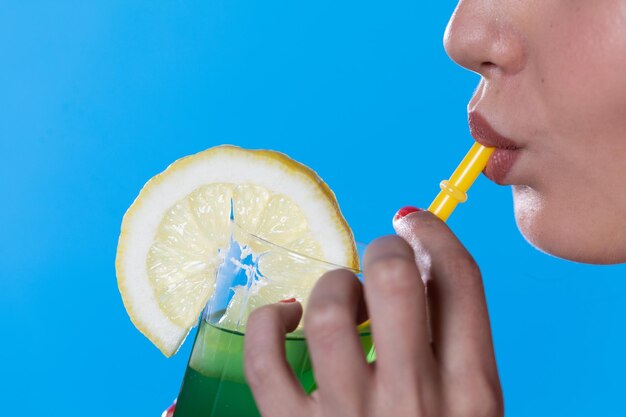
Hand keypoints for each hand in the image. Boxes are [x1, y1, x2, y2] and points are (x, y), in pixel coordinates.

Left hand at [244, 211, 502, 416]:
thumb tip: (425, 265)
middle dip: (384, 249)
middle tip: (379, 256)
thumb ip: (457, 347)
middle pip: (394, 279)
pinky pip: (267, 355)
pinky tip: (285, 316)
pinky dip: (269, 320)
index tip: (414, 223)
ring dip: (331, 285)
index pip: (461, 282)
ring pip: (328, 307)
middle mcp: (416, 400)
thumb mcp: (473, 412)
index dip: (435, 234)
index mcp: (475, 394)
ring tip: (338, 298)